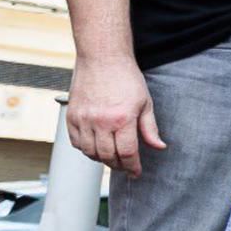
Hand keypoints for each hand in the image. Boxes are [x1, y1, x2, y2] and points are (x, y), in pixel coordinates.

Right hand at [68, 54, 165, 175]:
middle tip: (126, 166)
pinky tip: (95, 147)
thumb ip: (150, 128)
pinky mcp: (71, 115)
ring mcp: (83, 119)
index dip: (132, 167)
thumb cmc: (126, 78)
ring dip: (101, 160)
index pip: (127, 153)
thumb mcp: (145, 102)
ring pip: (89, 152)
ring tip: (112, 158)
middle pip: (107, 156)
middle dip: (118, 166)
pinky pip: (75, 142)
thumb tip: (159, 147)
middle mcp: (100, 121)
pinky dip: (85, 149)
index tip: (136, 172)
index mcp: (122, 119)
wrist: (102, 58)